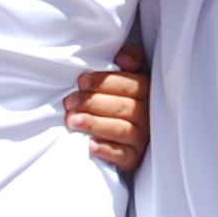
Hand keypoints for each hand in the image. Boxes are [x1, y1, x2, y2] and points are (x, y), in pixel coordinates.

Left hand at [64, 49, 149, 171]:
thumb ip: (130, 60)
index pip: (129, 85)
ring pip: (120, 130)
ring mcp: (142, 138)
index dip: (103, 82)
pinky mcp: (134, 158)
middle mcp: (148, 115)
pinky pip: (122, 156)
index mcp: (147, 91)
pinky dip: (106, 150)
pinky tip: (90, 145)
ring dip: (94, 124)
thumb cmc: (122, 98)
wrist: (125, 134)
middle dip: (92, 103)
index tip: (81, 82)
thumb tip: (122, 58)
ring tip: (71, 120)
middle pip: (122, 107)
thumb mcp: (129, 75)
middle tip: (69, 102)